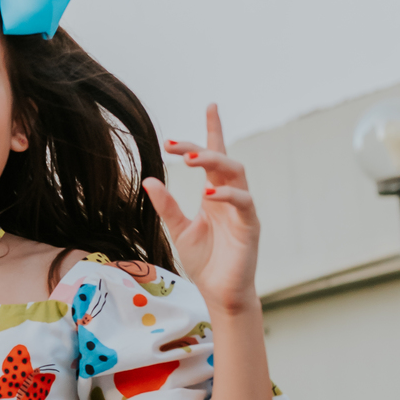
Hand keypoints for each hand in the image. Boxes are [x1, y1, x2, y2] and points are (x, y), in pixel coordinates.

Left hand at [143, 105, 259, 316]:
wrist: (220, 294)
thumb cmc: (204, 263)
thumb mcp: (178, 230)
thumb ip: (167, 206)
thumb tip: (149, 179)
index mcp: (214, 195)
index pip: (215, 155)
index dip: (213, 130)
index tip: (209, 106)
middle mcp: (229, 197)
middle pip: (223, 159)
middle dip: (202, 147)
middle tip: (176, 146)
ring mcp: (242, 210)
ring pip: (236, 173)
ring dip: (213, 162)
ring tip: (189, 160)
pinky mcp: (250, 226)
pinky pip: (243, 201)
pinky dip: (227, 194)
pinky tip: (208, 193)